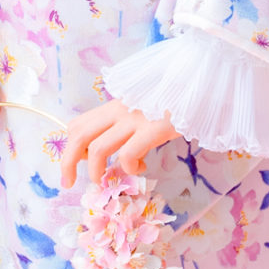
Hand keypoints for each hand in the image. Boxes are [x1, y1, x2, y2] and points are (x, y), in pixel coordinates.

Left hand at [59, 102, 176, 188]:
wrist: (200, 86)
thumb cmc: (173, 102)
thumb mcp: (142, 109)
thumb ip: (126, 124)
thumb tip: (117, 152)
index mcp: (114, 106)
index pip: (78, 123)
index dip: (72, 145)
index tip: (80, 161)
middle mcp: (119, 111)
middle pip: (79, 136)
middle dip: (68, 162)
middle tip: (68, 182)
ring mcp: (135, 119)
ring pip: (98, 149)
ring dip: (97, 172)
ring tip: (107, 182)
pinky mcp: (154, 129)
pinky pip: (128, 154)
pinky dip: (128, 168)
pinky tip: (141, 168)